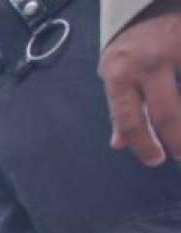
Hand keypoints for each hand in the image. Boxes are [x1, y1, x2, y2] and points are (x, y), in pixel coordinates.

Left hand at [99, 1, 180, 165]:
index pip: (128, 120)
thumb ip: (121, 108)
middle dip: (177, 141)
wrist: (145, 4)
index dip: (143, 145)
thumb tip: (119, 145)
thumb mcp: (115, 75)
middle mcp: (145, 64)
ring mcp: (173, 50)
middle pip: (165, 113)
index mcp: (119, 76)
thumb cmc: (131, 46)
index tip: (155, 160)